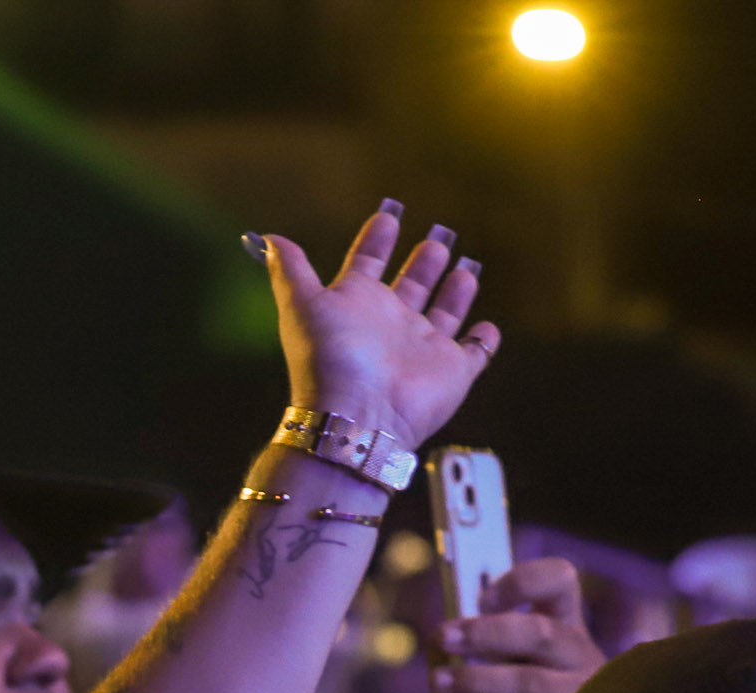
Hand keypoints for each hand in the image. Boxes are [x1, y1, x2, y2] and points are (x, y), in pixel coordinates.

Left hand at [255, 204, 499, 447]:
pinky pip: (475, 353)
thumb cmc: (329, 356)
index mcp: (357, 304)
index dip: (376, 240)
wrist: (358, 414)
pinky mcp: (454, 370)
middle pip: (411, 285)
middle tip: (437, 238)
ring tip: (465, 266)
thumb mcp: (302, 305)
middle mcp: (391, 323)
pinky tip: (488, 327)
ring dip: (454, 291)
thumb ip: (290, 270)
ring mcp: (423, 347)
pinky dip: (484, 340)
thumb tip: (267, 238)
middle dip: (424, 262)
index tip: (388, 215)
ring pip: (444, 312)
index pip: (367, 263)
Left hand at [430, 556, 604, 692]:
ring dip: (477, 680)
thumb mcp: (501, 666)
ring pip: (530, 685)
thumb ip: (476, 646)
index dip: (524, 580)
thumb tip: (439, 641)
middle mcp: (581, 658)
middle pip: (541, 633)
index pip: (560, 581)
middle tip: (444, 637)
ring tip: (438, 683)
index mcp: (565, 625)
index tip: (483, 595)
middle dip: (487, 633)